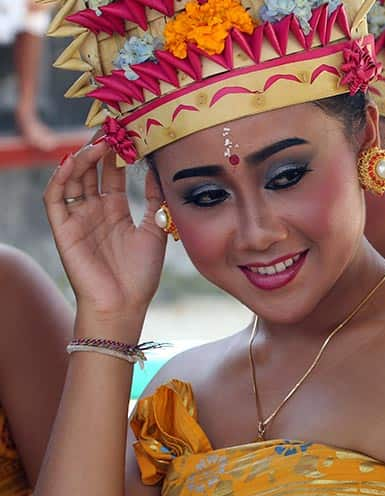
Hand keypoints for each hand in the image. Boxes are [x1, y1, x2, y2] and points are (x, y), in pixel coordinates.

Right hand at [45, 141, 166, 319]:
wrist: (124, 305)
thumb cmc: (140, 274)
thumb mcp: (155, 231)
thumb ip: (155, 202)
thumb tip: (158, 173)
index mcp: (115, 212)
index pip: (112, 175)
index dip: (117, 155)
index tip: (128, 134)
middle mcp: (94, 212)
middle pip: (90, 172)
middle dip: (98, 150)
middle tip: (110, 129)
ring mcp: (77, 219)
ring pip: (72, 179)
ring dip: (81, 159)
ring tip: (98, 143)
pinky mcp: (63, 230)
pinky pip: (55, 199)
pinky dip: (60, 179)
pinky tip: (72, 163)